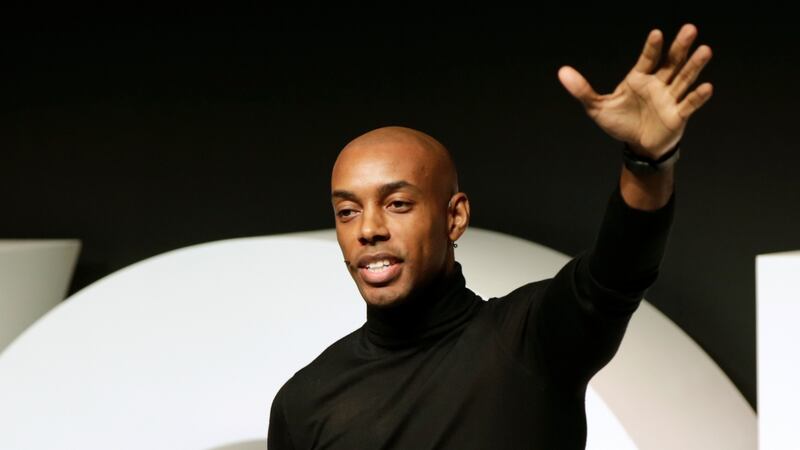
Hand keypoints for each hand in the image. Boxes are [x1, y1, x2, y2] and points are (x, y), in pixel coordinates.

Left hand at [558, 23, 712, 158]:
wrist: (637, 146)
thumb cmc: (620, 122)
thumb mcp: (597, 107)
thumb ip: (582, 90)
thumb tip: (562, 72)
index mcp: (639, 79)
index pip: (647, 59)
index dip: (652, 47)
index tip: (657, 34)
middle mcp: (658, 84)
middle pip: (671, 62)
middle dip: (680, 47)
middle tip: (690, 29)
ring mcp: (670, 98)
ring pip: (684, 79)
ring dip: (694, 66)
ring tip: (705, 50)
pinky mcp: (678, 115)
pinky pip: (689, 104)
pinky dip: (698, 97)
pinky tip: (707, 86)